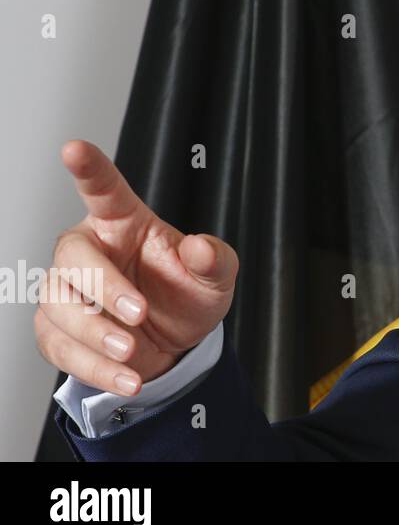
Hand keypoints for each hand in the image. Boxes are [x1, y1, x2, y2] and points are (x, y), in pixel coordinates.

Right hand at [34, 140, 238, 394]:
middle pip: (73, 258)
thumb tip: (200, 246)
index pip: (104, 190)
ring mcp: (67, 290)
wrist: (176, 345)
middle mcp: (90, 250)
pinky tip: (126, 376)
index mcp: (125, 223)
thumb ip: (215, 259)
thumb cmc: (188, 295)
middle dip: (104, 289)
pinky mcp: (57, 329)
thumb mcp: (217, 278)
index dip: (89, 169)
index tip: (74, 148)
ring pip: (59, 305)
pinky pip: (61, 347)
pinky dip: (94, 367)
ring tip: (133, 352)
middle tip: (140, 314)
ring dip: (96, 334)